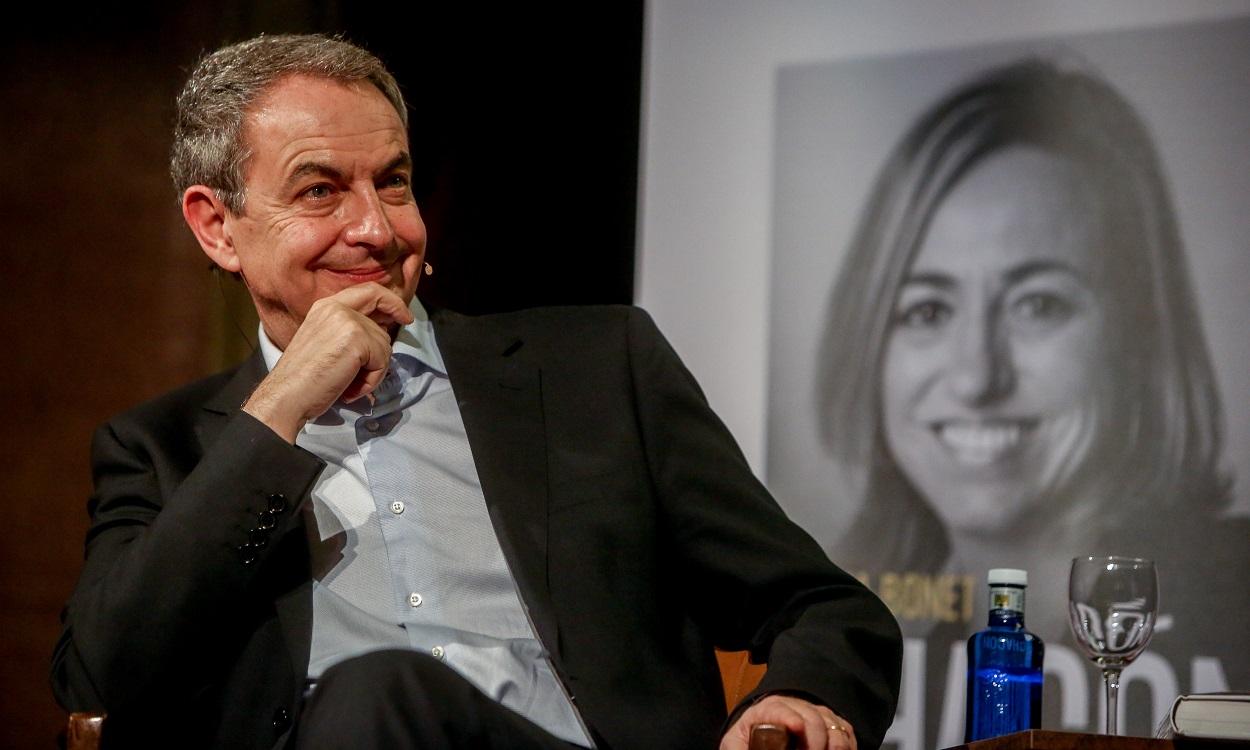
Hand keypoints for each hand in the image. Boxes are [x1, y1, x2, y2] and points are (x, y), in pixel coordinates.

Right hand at [242, 283, 413, 441]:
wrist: (287, 395)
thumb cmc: (304, 378)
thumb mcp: (327, 341)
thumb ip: (350, 330)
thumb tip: (381, 332)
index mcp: (326, 306)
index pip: (369, 290)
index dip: (391, 300)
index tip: (404, 314)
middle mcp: (337, 307)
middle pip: (381, 320)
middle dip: (385, 340)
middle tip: (387, 347)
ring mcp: (348, 321)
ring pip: (384, 345)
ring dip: (373, 370)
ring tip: (350, 383)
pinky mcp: (357, 339)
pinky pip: (382, 361)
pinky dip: (372, 380)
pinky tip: (351, 388)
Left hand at [720, 695, 855, 749]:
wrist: (767, 730)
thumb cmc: (750, 738)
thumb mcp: (736, 743)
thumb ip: (737, 748)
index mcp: (768, 709)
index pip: (780, 708)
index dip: (789, 717)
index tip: (796, 727)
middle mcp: (796, 705)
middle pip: (812, 719)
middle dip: (814, 743)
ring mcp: (817, 713)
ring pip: (833, 726)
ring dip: (834, 747)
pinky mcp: (833, 723)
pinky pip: (846, 733)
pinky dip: (846, 747)